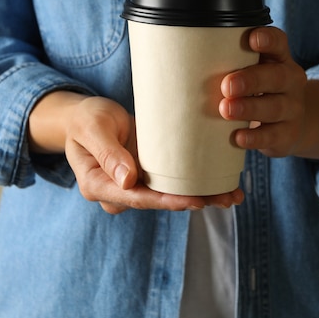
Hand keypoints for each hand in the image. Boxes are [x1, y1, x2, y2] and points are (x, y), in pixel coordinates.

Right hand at [29, 92, 243, 213]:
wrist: (87, 116)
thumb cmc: (86, 119)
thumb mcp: (92, 129)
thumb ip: (108, 154)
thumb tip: (128, 182)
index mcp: (99, 186)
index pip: (137, 198)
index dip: (166, 201)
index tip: (194, 201)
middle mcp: (120, 192)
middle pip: (159, 202)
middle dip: (193, 201)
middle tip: (226, 198)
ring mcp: (135, 185)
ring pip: (170, 195)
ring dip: (202, 196)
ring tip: (233, 195)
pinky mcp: (148, 175)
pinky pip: (173, 182)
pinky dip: (197, 183)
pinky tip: (222, 184)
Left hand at [219, 27, 318, 159]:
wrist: (288, 125)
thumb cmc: (258, 91)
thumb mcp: (251, 73)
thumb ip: (229, 64)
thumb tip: (188, 60)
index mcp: (279, 59)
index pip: (279, 42)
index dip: (268, 39)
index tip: (252, 39)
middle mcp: (291, 81)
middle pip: (277, 77)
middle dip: (251, 80)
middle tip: (227, 85)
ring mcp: (292, 109)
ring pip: (274, 107)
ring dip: (249, 108)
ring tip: (226, 110)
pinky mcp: (288, 134)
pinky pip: (273, 135)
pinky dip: (254, 137)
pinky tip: (238, 137)